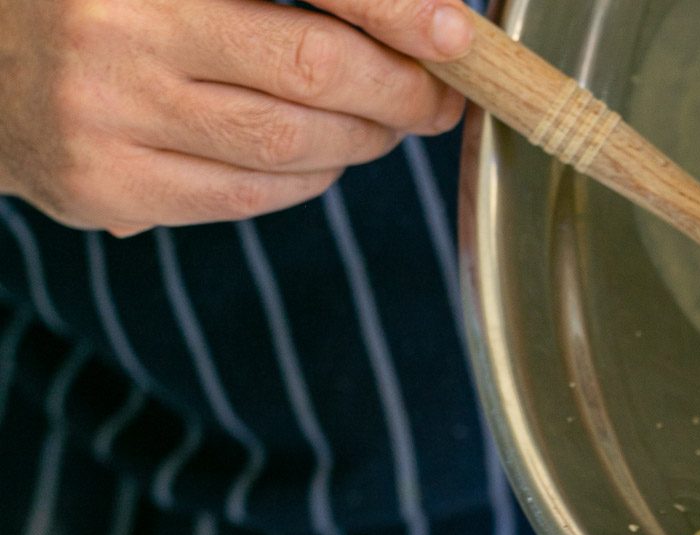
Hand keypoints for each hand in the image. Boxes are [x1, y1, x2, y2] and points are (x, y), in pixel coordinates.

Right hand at [0, 0, 476, 232]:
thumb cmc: (93, 0)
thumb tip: (398, 13)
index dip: (393, 12)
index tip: (455, 37)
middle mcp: (119, 30)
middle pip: (308, 74)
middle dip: (396, 92)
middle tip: (436, 96)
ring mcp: (108, 118)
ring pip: (286, 150)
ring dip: (358, 142)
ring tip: (381, 124)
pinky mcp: (108, 188)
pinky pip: (246, 198)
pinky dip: (304, 182)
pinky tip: (319, 158)